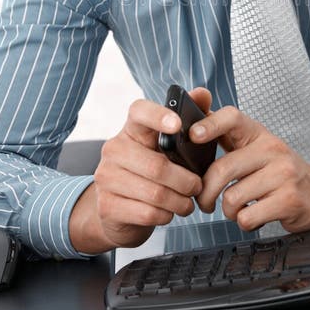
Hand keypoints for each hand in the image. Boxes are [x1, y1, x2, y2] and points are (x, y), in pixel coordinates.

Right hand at [69, 89, 210, 253]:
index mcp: (132, 130)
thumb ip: (188, 118)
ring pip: (156, 193)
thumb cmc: (151, 172)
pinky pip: (147, 213)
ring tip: (187, 202)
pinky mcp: (107, 206)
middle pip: (157, 166)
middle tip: (197, 187)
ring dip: (180, 201)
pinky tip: (169, 212)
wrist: (119, 211)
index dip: (158, 116)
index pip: (139, 112)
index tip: (178, 124)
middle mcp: (114, 149)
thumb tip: (203, 93)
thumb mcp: (168, 146)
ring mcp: (106, 177)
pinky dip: (166, 215)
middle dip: (186, 181)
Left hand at [192, 107, 309, 232]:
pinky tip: (255, 216)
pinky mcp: (289, 200)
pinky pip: (247, 217)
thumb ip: (227, 139)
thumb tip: (192, 129)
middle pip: (223, 168)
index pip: (232, 117)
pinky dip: (245, 222)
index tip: (193, 135)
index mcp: (259, 134)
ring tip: (238, 210)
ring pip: (232, 198)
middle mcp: (272, 149)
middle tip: (204, 202)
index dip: (210, 124)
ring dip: (228, 212)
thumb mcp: (256, 149)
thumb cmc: (279, 173)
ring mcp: (283, 174)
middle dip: (205, 193)